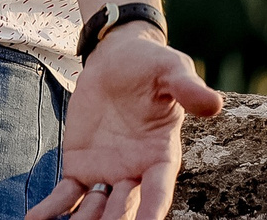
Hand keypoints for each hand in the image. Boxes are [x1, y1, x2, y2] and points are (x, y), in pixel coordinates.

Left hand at [25, 29, 222, 219]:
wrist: (117, 61)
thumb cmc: (151, 66)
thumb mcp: (172, 70)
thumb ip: (188, 89)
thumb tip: (214, 103)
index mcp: (162, 156)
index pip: (159, 189)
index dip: (153, 209)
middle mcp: (135, 172)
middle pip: (125, 207)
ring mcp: (107, 172)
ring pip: (95, 208)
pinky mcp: (80, 165)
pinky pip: (67, 194)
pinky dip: (53, 210)